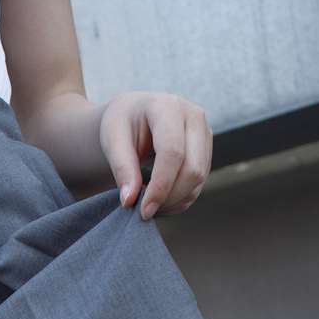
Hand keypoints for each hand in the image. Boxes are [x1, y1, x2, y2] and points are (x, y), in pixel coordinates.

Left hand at [99, 91, 212, 219]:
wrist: (134, 116)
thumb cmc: (121, 125)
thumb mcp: (112, 140)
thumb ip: (121, 169)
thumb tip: (129, 200)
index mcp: (168, 107)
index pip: (173, 153)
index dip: (160, 186)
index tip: (143, 211)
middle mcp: (193, 116)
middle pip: (192, 169)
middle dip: (169, 198)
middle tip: (144, 212)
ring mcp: (204, 134)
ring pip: (198, 180)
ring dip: (174, 201)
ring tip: (148, 204)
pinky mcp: (206, 151)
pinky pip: (198, 185)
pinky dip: (179, 200)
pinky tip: (159, 200)